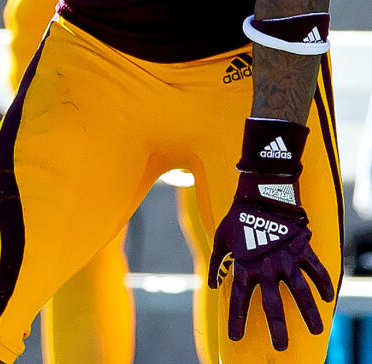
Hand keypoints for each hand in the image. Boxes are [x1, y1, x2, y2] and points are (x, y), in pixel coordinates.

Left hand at [209, 119, 334, 349]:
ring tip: (317, 331)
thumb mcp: (221, 240)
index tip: (235, 337)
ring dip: (309, 313)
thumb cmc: (238, 218)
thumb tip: (212, 284)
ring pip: (301, 293)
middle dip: (277, 328)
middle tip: (281, 347)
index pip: (240, 299)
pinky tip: (329, 299)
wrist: (261, 194)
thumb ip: (218, 264)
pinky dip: (324, 284)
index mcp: (245, 267)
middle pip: (273, 305)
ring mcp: (287, 260)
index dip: (237, 319)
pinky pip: (316, 271)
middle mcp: (267, 268)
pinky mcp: (303, 250)